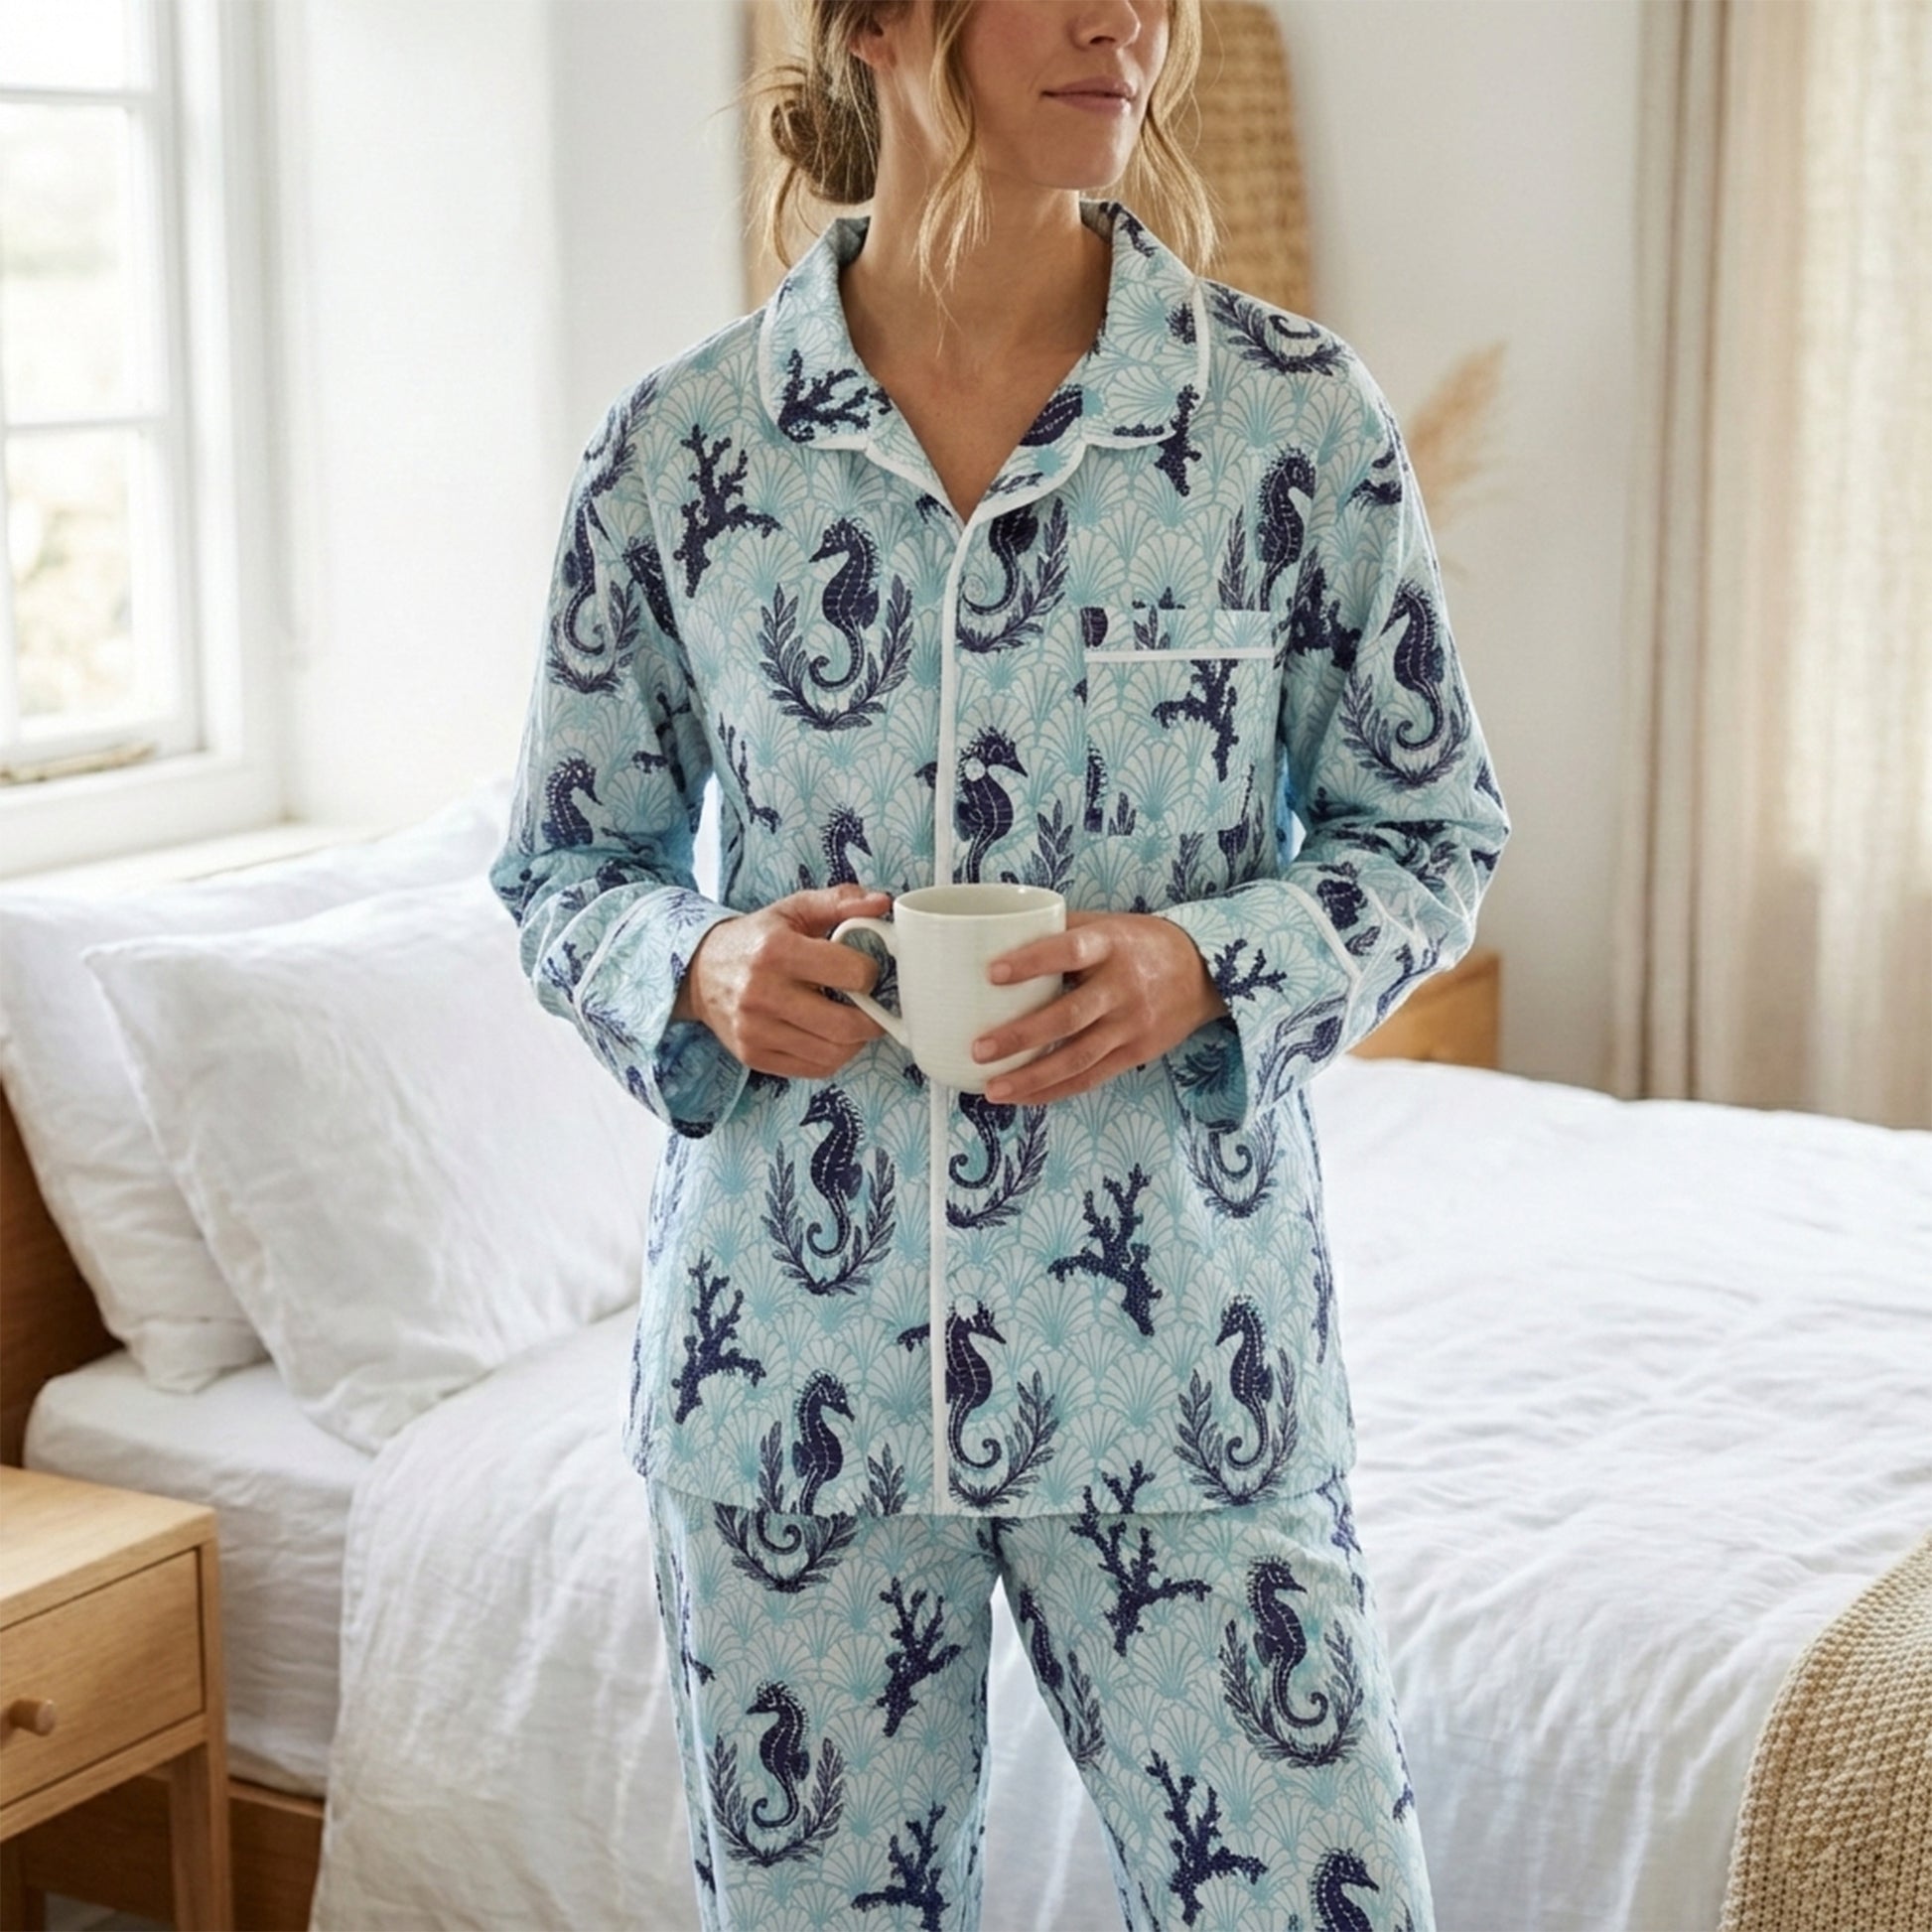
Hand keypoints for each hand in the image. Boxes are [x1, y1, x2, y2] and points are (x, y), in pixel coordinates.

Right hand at [673, 883, 892, 1080]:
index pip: (851, 973)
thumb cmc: (756, 939)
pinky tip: (830, 1038)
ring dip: (855, 1042)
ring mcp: (755, 1030)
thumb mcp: (794, 909)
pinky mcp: (753, 1055)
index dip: (869, 973)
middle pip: (845, 1025)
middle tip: (873, 1009)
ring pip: (833, 1053)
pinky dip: (833, 1057)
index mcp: (777, 951)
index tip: (864, 972)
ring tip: (852, 1023)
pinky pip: (813, 1069)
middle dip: (873, 1019)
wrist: (699, 971)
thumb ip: (840, 901)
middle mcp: (762, 993)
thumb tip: (882, 902)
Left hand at [969, 910, 1230, 1104]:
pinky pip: (1090, 1078)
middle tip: (979, 1049)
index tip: (993, 973)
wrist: (1205, 971)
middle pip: (1068, 1016)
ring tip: (992, 1088)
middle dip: (1021, 1037)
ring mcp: (1130, 1025)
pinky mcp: (1136, 1054)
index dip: (1032, 962)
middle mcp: (1122, 987)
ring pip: (1078, 1058)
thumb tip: (999, 936)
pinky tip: (1022, 1097)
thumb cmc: (1141, 943)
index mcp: (1111, 945)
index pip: (1070, 951)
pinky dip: (1053, 1091)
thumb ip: (1061, 930)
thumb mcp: (1108, 924)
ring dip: (1032, 1077)